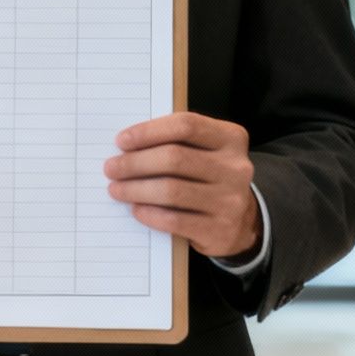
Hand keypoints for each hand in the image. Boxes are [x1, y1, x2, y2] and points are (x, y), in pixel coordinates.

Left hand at [106, 112, 260, 260]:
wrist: (242, 222)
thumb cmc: (209, 179)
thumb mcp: (205, 152)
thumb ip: (176, 142)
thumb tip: (127, 146)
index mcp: (231, 138)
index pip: (185, 126)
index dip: (149, 131)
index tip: (122, 141)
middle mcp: (235, 167)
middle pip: (174, 157)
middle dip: (135, 163)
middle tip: (112, 168)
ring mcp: (230, 200)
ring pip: (171, 190)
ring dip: (136, 189)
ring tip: (117, 189)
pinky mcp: (219, 230)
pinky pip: (175, 220)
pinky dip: (150, 214)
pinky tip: (136, 209)